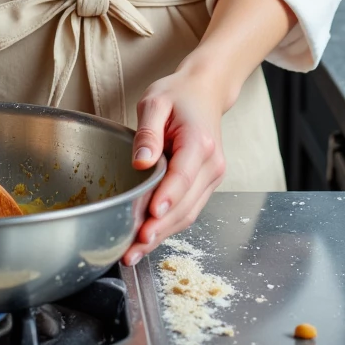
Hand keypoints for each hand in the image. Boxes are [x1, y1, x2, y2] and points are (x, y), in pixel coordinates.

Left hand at [122, 64, 226, 265]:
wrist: (205, 92)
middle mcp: (212, 164)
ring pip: (188, 214)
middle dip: (158, 229)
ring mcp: (213, 177)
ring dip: (162, 235)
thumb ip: (148, 132)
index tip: (150, 217)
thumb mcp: (155, 101)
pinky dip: (169, 226)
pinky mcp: (206, 184)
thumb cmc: (178, 95)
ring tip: (133, 252)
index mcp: (199, 142)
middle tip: (132, 248)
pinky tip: (148, 238)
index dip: (166, 200)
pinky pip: (188, 210)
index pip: (183, 177)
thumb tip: (141, 162)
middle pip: (185, 205)